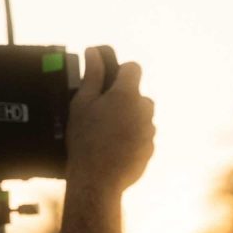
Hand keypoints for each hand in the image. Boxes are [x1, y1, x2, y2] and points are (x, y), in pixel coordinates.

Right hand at [65, 47, 154, 190]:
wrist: (97, 180)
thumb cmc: (85, 140)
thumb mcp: (82, 104)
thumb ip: (92, 76)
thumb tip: (93, 51)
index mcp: (126, 94)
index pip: (133, 68)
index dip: (121, 72)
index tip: (109, 83)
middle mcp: (144, 109)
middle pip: (138, 95)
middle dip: (124, 100)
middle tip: (101, 114)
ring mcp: (149, 130)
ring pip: (141, 117)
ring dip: (128, 120)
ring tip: (106, 135)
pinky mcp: (151, 149)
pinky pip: (142, 137)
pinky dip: (131, 140)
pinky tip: (113, 150)